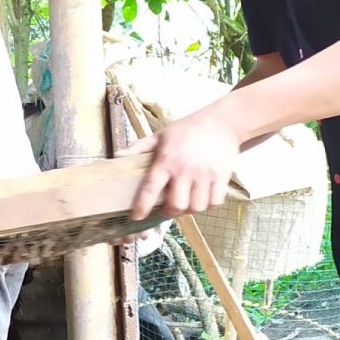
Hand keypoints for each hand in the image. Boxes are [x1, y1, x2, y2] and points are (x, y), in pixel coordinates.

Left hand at [128, 108, 243, 219]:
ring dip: (189, 209)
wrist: (221, 122)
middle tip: (167, 208)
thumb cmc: (186, 130)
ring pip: (196, 207)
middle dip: (169, 212)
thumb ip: (138, 148)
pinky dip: (208, 203)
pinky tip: (202, 196)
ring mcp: (205, 174)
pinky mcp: (222, 177)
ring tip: (186, 201)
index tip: (136, 217)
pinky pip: (215, 202)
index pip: (150, 189)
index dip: (142, 206)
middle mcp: (185, 169)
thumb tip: (117, 157)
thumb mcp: (159, 136)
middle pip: (176, 205)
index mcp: (166, 160)